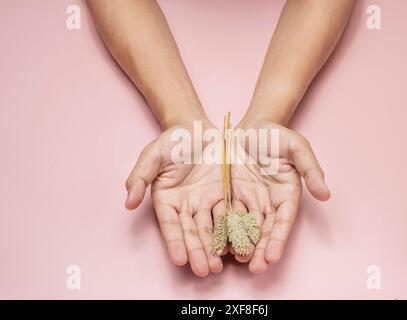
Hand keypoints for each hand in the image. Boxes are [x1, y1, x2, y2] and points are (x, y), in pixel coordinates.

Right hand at [125, 122, 223, 276]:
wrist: (198, 130)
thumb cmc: (172, 141)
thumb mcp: (152, 155)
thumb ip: (140, 177)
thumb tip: (127, 203)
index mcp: (167, 200)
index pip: (170, 224)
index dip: (174, 241)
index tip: (179, 259)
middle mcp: (187, 206)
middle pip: (192, 232)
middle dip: (198, 252)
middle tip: (205, 270)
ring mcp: (207, 203)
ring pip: (213, 228)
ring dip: (216, 248)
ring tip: (221, 265)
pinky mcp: (225, 196)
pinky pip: (231, 214)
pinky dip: (235, 230)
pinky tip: (240, 244)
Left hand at [230, 120, 329, 272]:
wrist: (248, 127)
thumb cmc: (275, 135)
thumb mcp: (296, 146)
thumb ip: (311, 168)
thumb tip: (326, 194)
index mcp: (286, 195)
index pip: (283, 221)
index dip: (278, 239)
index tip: (272, 256)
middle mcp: (267, 203)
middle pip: (264, 230)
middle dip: (260, 250)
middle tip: (255, 268)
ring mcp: (247, 201)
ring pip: (244, 227)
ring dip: (241, 245)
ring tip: (236, 260)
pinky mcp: (229, 196)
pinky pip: (225, 215)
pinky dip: (223, 230)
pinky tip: (218, 243)